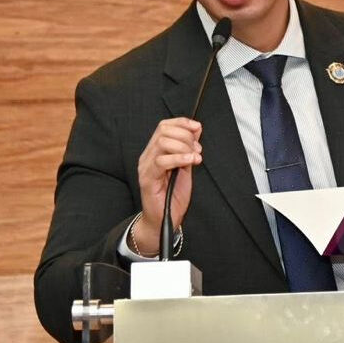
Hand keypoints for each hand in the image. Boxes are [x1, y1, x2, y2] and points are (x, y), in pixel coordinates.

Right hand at [132, 118, 202, 254]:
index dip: (182, 122)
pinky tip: (190, 161)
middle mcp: (147, 156)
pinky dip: (179, 158)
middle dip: (185, 136)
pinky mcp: (148, 179)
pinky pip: (161, 161)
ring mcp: (146, 167)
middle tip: (197, 150)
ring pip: (162, 142)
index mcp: (155, 151)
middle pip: (163, 131)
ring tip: (195, 158)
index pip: (164, 126)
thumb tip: (196, 130)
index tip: (197, 128)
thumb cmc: (173, 196)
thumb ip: (189, 149)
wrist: (164, 220)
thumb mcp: (185, 167)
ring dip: (184, 147)